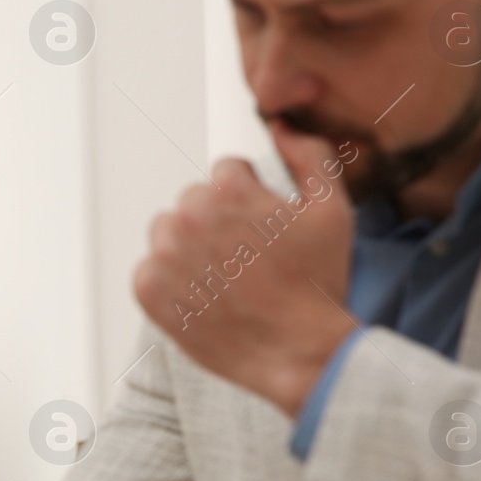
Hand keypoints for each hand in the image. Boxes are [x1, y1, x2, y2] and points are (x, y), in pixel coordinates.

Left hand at [131, 121, 358, 414]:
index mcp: (226, 189)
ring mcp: (163, 255)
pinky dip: (172, 281)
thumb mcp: (333, 209)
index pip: (227, 172)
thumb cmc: (317, 283)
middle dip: (219, 221)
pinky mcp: (148, 289)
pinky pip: (151, 269)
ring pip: (169, 232)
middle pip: (195, 200)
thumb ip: (309, 156)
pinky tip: (207, 297)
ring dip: (191, 247)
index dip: (252, 198)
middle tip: (249, 259)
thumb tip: (281, 127)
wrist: (298, 353)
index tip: (265, 229)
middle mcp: (187, 215)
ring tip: (227, 278)